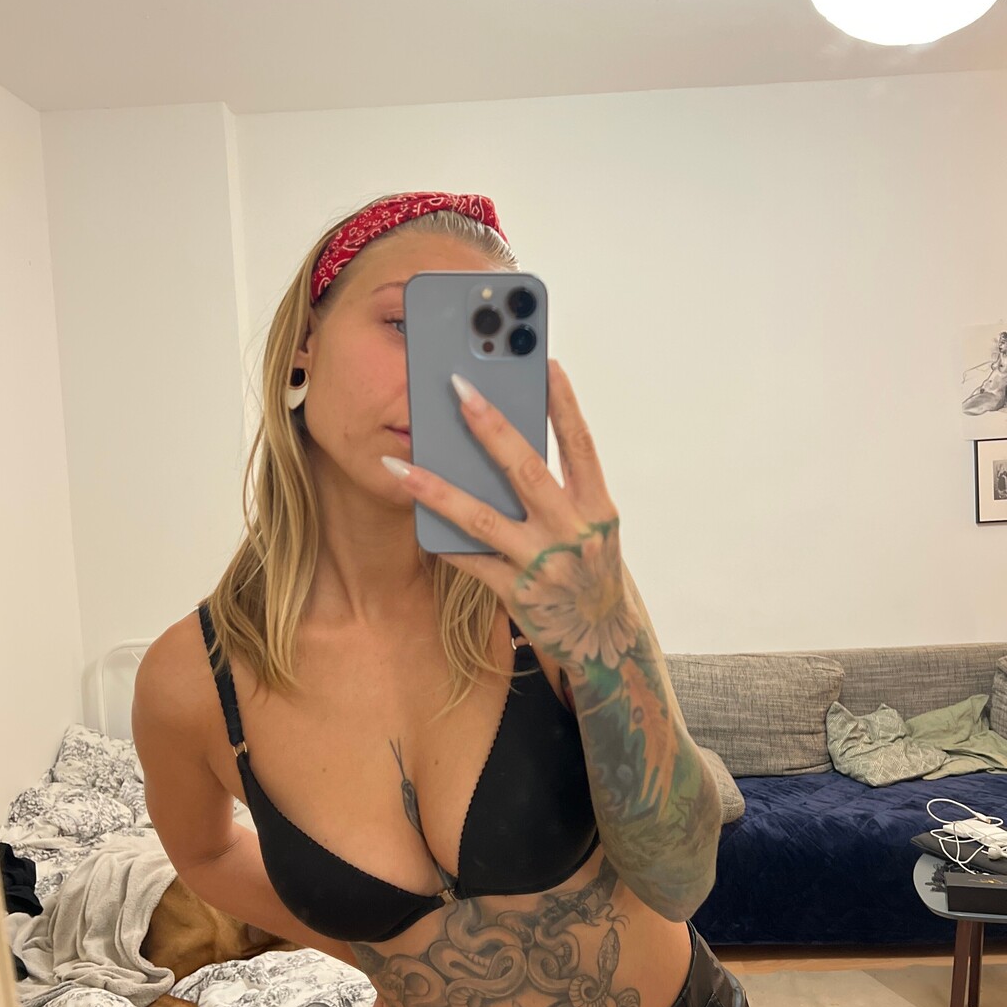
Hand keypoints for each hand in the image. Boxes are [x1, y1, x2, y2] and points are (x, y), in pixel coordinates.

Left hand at [382, 359, 638, 676]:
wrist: (604, 643)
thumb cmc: (591, 571)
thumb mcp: (593, 528)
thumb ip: (564, 490)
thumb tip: (514, 443)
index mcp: (598, 509)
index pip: (581, 446)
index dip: (565, 404)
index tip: (546, 363)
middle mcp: (573, 533)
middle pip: (527, 471)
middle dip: (491, 428)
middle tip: (459, 389)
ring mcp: (543, 566)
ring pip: (484, 519)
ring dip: (438, 490)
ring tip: (401, 465)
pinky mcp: (517, 596)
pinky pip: (472, 562)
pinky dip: (444, 540)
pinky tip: (416, 520)